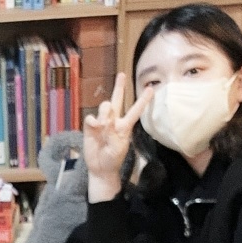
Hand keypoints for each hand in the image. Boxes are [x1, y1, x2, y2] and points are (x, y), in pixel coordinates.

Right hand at [83, 73, 146, 203]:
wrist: (100, 168)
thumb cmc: (113, 159)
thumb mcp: (117, 148)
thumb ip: (112, 133)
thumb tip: (106, 120)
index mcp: (125, 126)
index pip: (135, 110)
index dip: (143, 100)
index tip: (151, 89)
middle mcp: (114, 121)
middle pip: (117, 100)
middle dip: (119, 87)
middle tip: (122, 74)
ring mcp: (102, 122)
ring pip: (105, 107)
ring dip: (105, 112)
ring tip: (103, 125)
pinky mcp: (91, 127)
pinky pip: (91, 118)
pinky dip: (93, 122)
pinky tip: (95, 128)